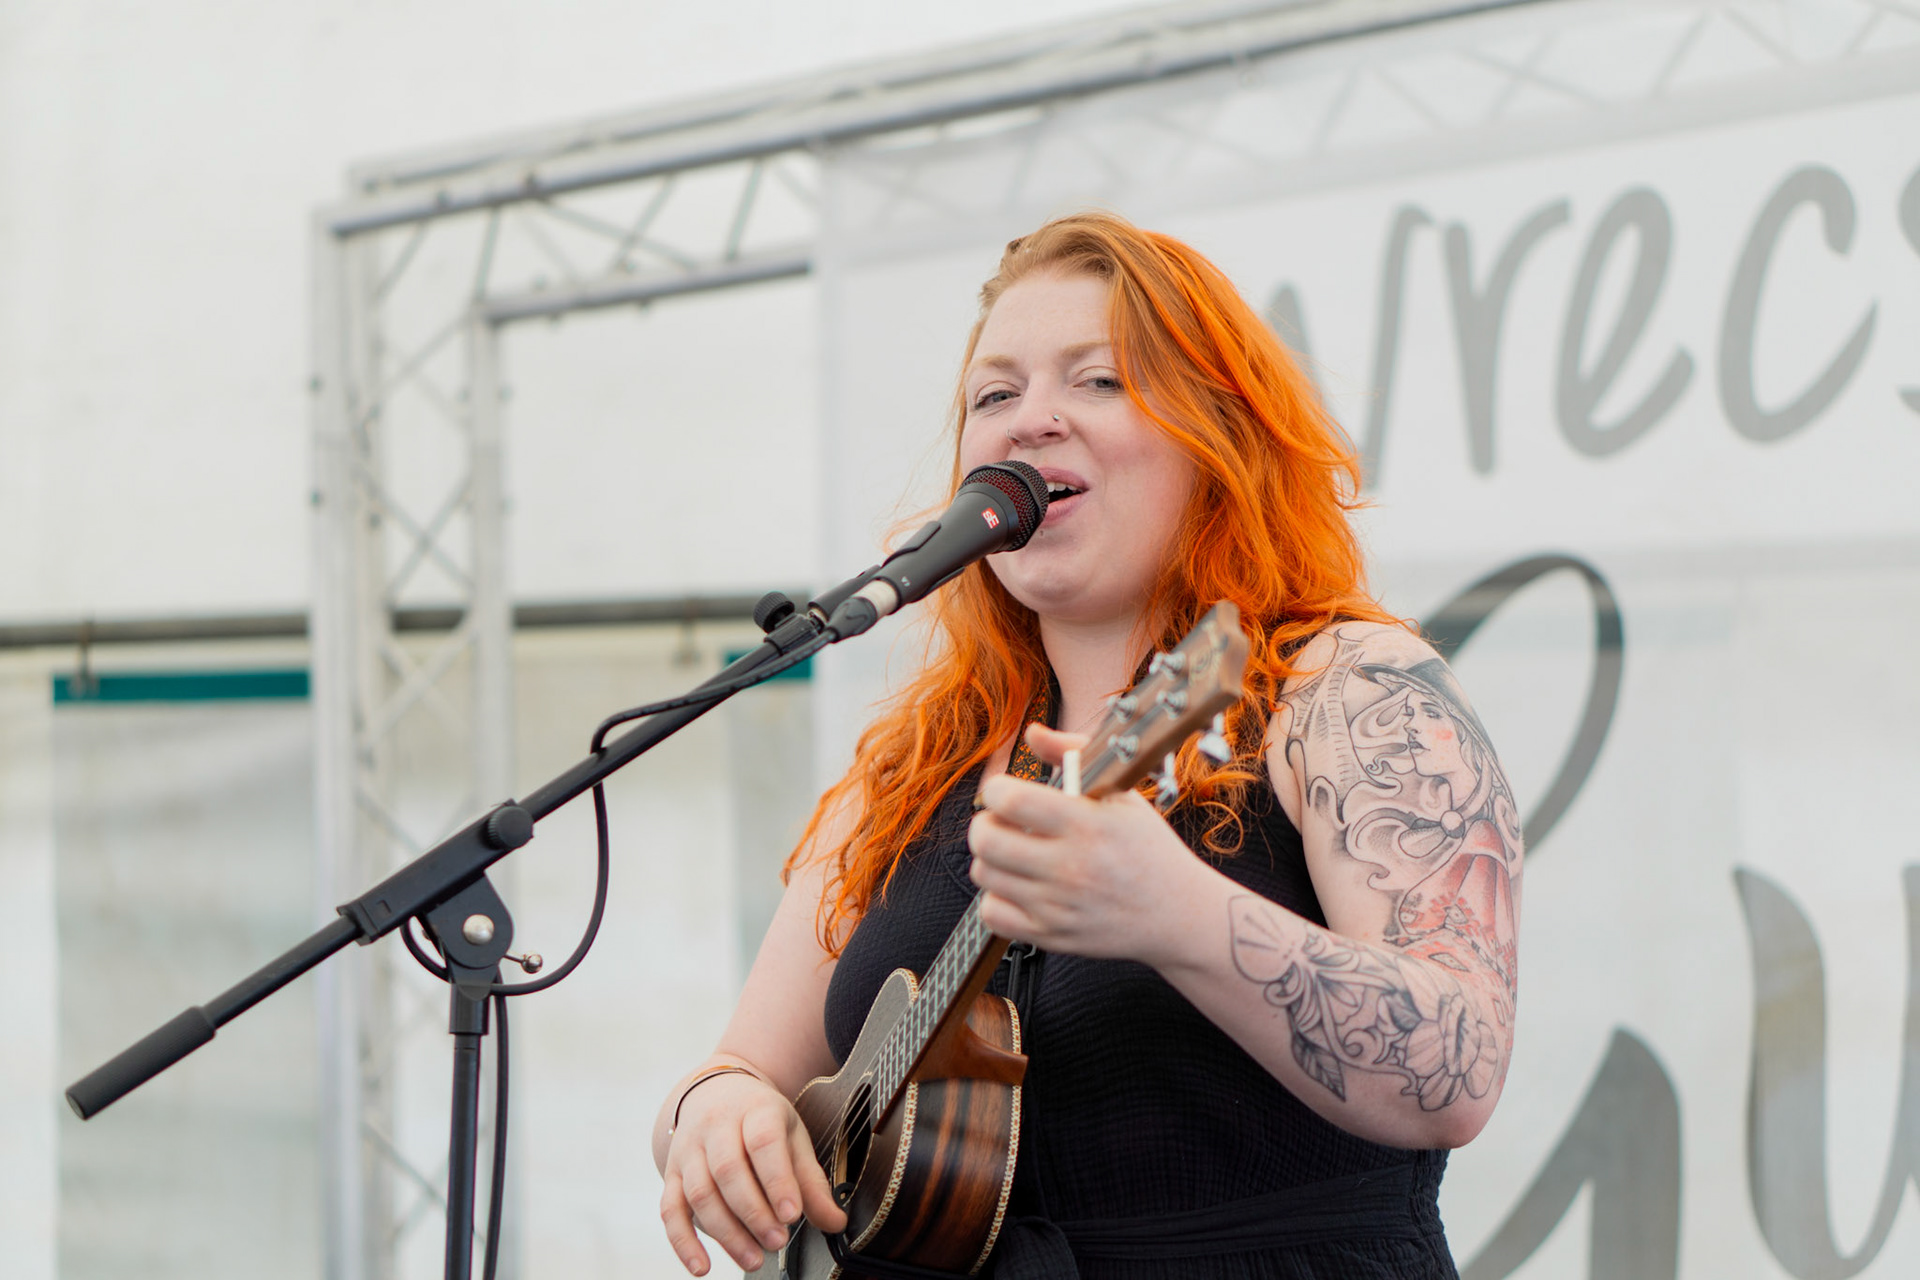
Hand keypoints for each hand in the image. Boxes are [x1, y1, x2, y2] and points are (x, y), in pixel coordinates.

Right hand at [658, 1072, 846, 1275]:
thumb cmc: (760, 1121)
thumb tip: (834, 1223)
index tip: (793, 1215)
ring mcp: (689, 1149)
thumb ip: (812, 1183)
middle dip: (753, 1212)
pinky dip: (683, 1242)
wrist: (716, 1094)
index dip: (777, 1180)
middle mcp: (716, 1126)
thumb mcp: (792, 1139)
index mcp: (755, 1110)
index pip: (764, 1142)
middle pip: (728, 1170)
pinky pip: (670, 1209)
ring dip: (726, 1232)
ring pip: (700, 1192)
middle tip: (776, 1241)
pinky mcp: (671, 1173)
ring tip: (753, 1258)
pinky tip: (701, 1267)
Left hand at [967, 723, 1206, 963]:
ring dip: (992, 859)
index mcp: (1087, 825)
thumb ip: (1073, 755)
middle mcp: (1070, 867)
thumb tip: (1033, 733)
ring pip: (984, 874)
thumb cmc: (1148, 849)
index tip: (1006, 792)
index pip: (1011, 800)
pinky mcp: (1051, 936)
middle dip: (986, 823)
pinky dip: (997, 897)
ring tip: (1016, 854)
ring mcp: (1058, 905)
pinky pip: (992, 914)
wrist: (1177, 913)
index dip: (997, 790)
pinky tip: (1019, 886)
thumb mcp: (1121, 794)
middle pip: (986, 839)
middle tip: (1003, 822)